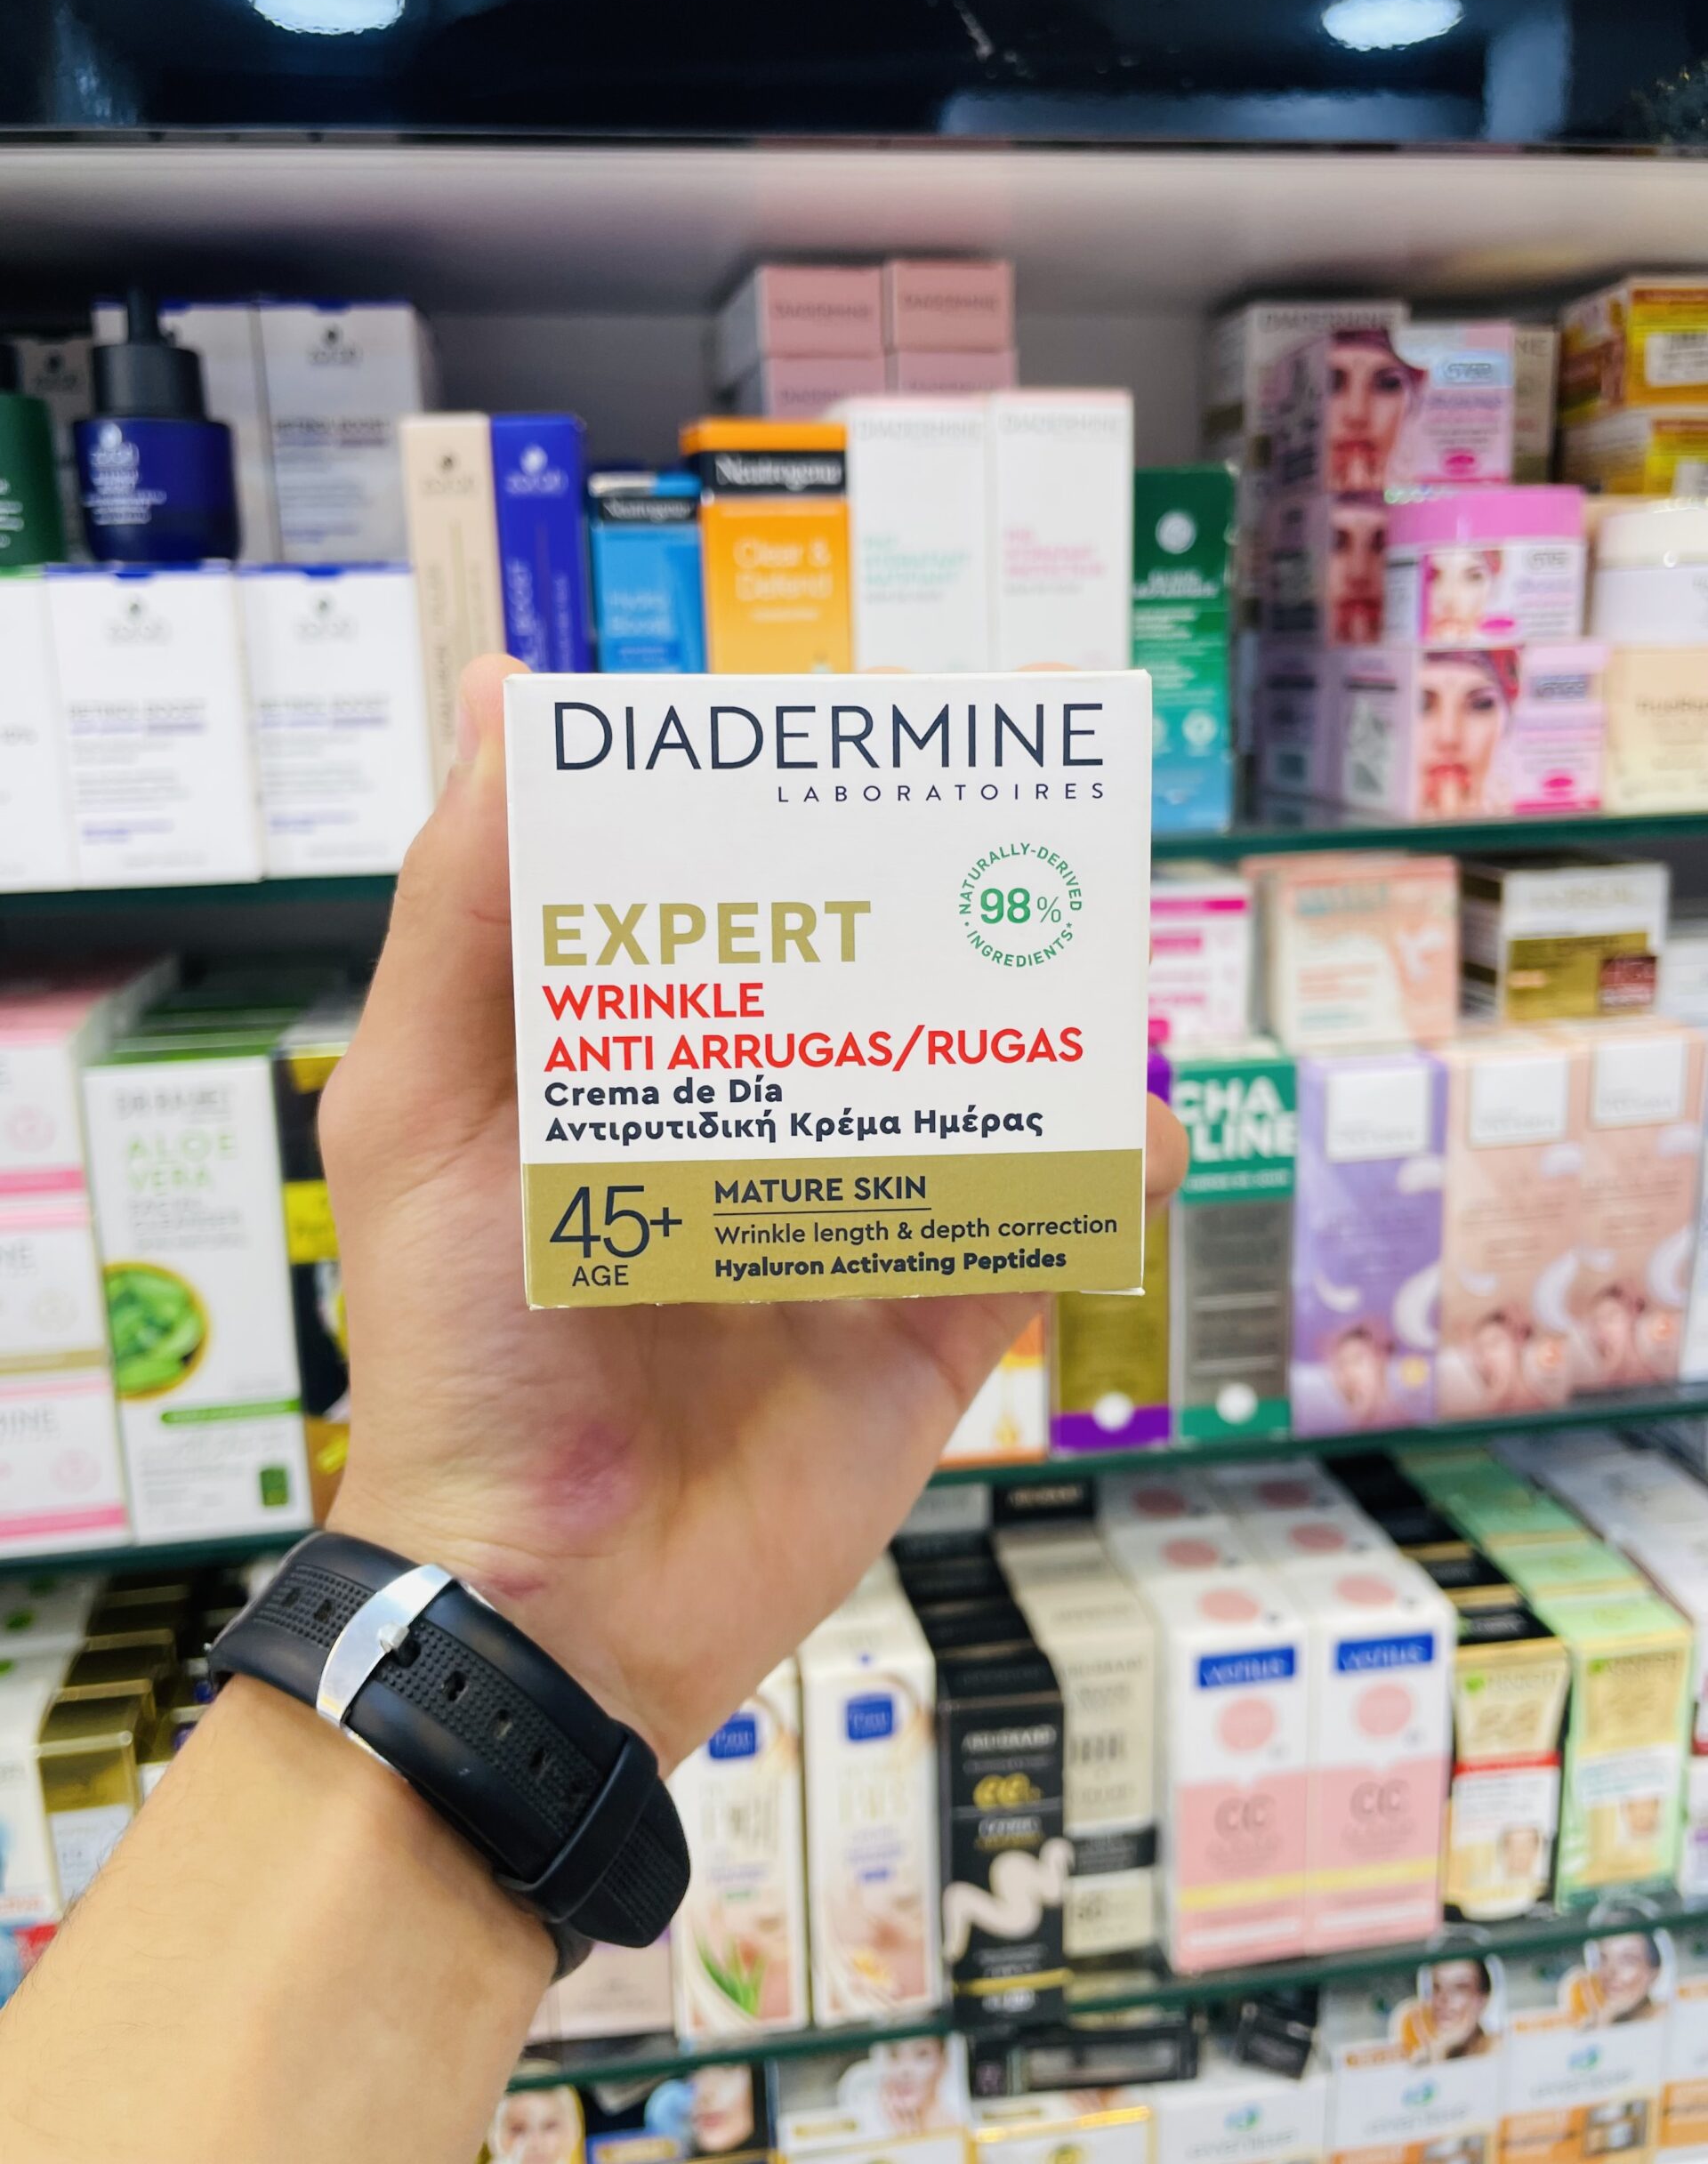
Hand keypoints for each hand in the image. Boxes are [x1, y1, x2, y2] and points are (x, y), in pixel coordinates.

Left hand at [322, 656, 1186, 1766]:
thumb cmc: (459, 1349)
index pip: (725, 892)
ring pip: (976, 1082)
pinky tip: (1135, 1126)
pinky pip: (1040, 1226)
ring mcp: (857, 1218)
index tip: (858, 720)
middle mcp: (756, 1119)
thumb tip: (508, 697)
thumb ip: (463, 916)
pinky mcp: (935, 1321)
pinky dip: (1103, 1170)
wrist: (548, 1601)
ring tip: (1092, 940)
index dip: (788, 798)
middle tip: (1019, 801)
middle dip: (944, 885)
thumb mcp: (424, 1111)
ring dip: (1044, 1010)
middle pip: (873, 971)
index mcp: (638, 1057)